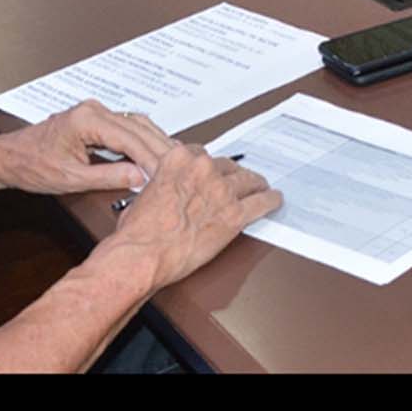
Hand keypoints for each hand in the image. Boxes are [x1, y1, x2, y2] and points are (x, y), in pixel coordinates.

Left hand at [0, 100, 175, 197]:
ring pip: (134, 126)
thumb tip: (138, 177)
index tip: (165, 174)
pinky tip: (148, 157)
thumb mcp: (71, 178)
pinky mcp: (94, 121)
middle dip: (157, 150)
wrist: (8, 158)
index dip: (151, 158)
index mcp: (87, 119)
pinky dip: (139, 143)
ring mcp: (94, 113)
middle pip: (137, 128)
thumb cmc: (31, 165)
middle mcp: (93, 110)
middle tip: (175, 169)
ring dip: (150, 145)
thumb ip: (109, 176)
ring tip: (167, 164)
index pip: (131, 138)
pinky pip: (124, 129)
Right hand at [103, 142, 280, 290]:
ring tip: (260, 188)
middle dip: (232, 176)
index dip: (209, 167)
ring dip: (255, 185)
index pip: (203, 155)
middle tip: (234, 183)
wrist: (141, 255)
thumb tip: (169, 190)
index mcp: (179, 160)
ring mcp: (221, 191)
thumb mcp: (145, 193)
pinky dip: (270, 201)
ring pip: (248, 181)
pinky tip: (274, 201)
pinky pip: (261, 204)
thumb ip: (164, 183)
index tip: (211, 173)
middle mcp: (203, 170)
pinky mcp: (234, 215)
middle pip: (228, 167)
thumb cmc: (138, 232)